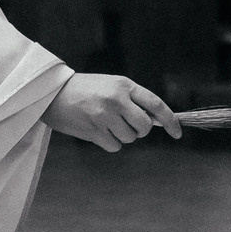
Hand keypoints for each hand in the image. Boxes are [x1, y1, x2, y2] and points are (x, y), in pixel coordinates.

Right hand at [46, 72, 181, 151]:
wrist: (52, 93)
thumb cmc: (86, 89)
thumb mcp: (111, 85)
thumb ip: (133, 100)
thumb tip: (156, 120)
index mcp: (124, 85)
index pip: (156, 104)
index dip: (170, 120)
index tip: (178, 132)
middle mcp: (116, 100)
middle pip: (144, 126)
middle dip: (140, 130)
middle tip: (129, 124)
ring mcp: (104, 116)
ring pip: (130, 138)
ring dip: (122, 135)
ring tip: (106, 122)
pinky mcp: (94, 131)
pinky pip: (115, 146)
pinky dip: (110, 142)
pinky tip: (97, 130)